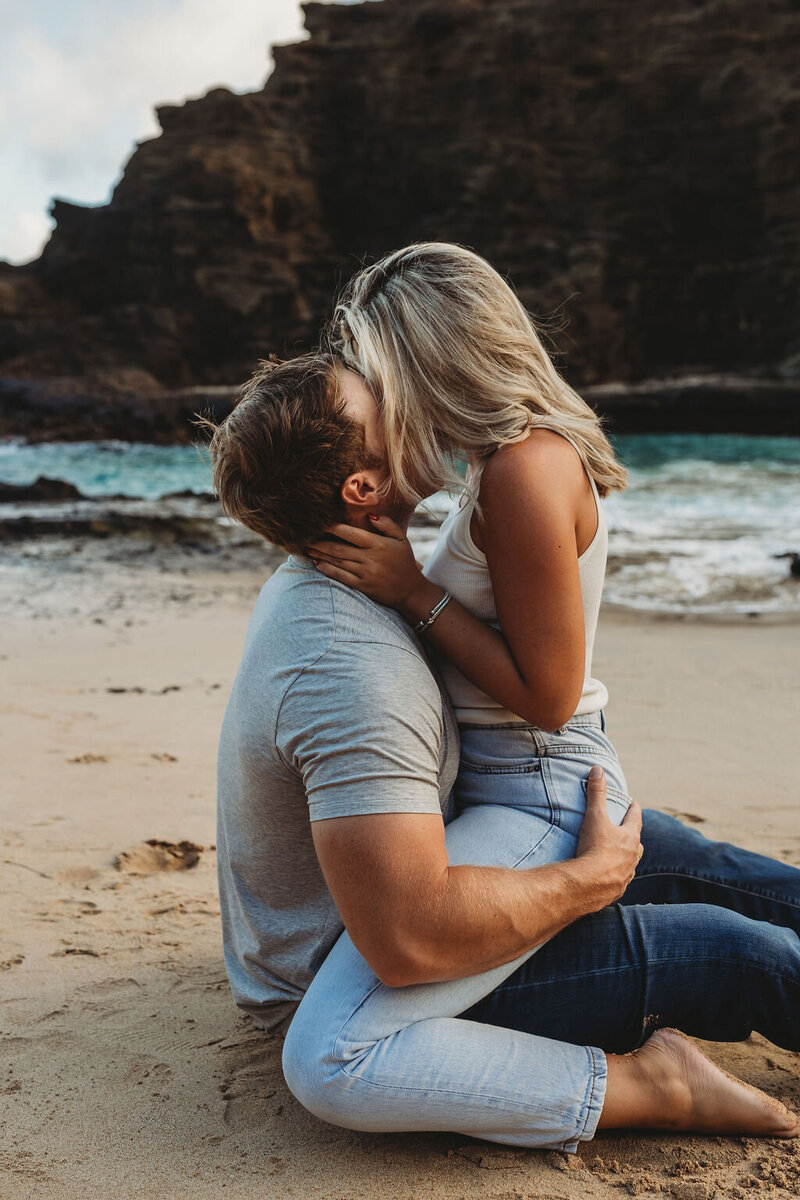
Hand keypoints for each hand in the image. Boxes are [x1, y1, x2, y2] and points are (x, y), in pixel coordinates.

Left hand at [306, 515, 424, 608]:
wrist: (410, 591)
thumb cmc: (404, 562)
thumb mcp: (402, 539)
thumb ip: (387, 524)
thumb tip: (370, 516)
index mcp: (378, 544)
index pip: (350, 533)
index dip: (333, 528)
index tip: (319, 523)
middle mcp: (370, 558)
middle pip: (338, 548)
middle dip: (319, 542)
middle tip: (304, 536)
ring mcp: (365, 573)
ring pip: (337, 561)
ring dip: (320, 555)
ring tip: (307, 548)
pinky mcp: (363, 586)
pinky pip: (341, 577)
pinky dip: (328, 570)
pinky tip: (317, 564)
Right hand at [575, 766, 642, 908]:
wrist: (590, 884)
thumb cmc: (595, 848)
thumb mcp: (594, 816)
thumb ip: (596, 792)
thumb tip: (598, 769)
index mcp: (630, 837)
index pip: (636, 818)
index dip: (634, 809)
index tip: (634, 803)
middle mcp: (633, 856)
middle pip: (637, 842)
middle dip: (633, 835)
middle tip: (628, 830)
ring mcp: (627, 874)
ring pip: (631, 863)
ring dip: (626, 857)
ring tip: (619, 855)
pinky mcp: (617, 889)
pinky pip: (620, 880)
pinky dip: (616, 876)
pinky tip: (609, 877)